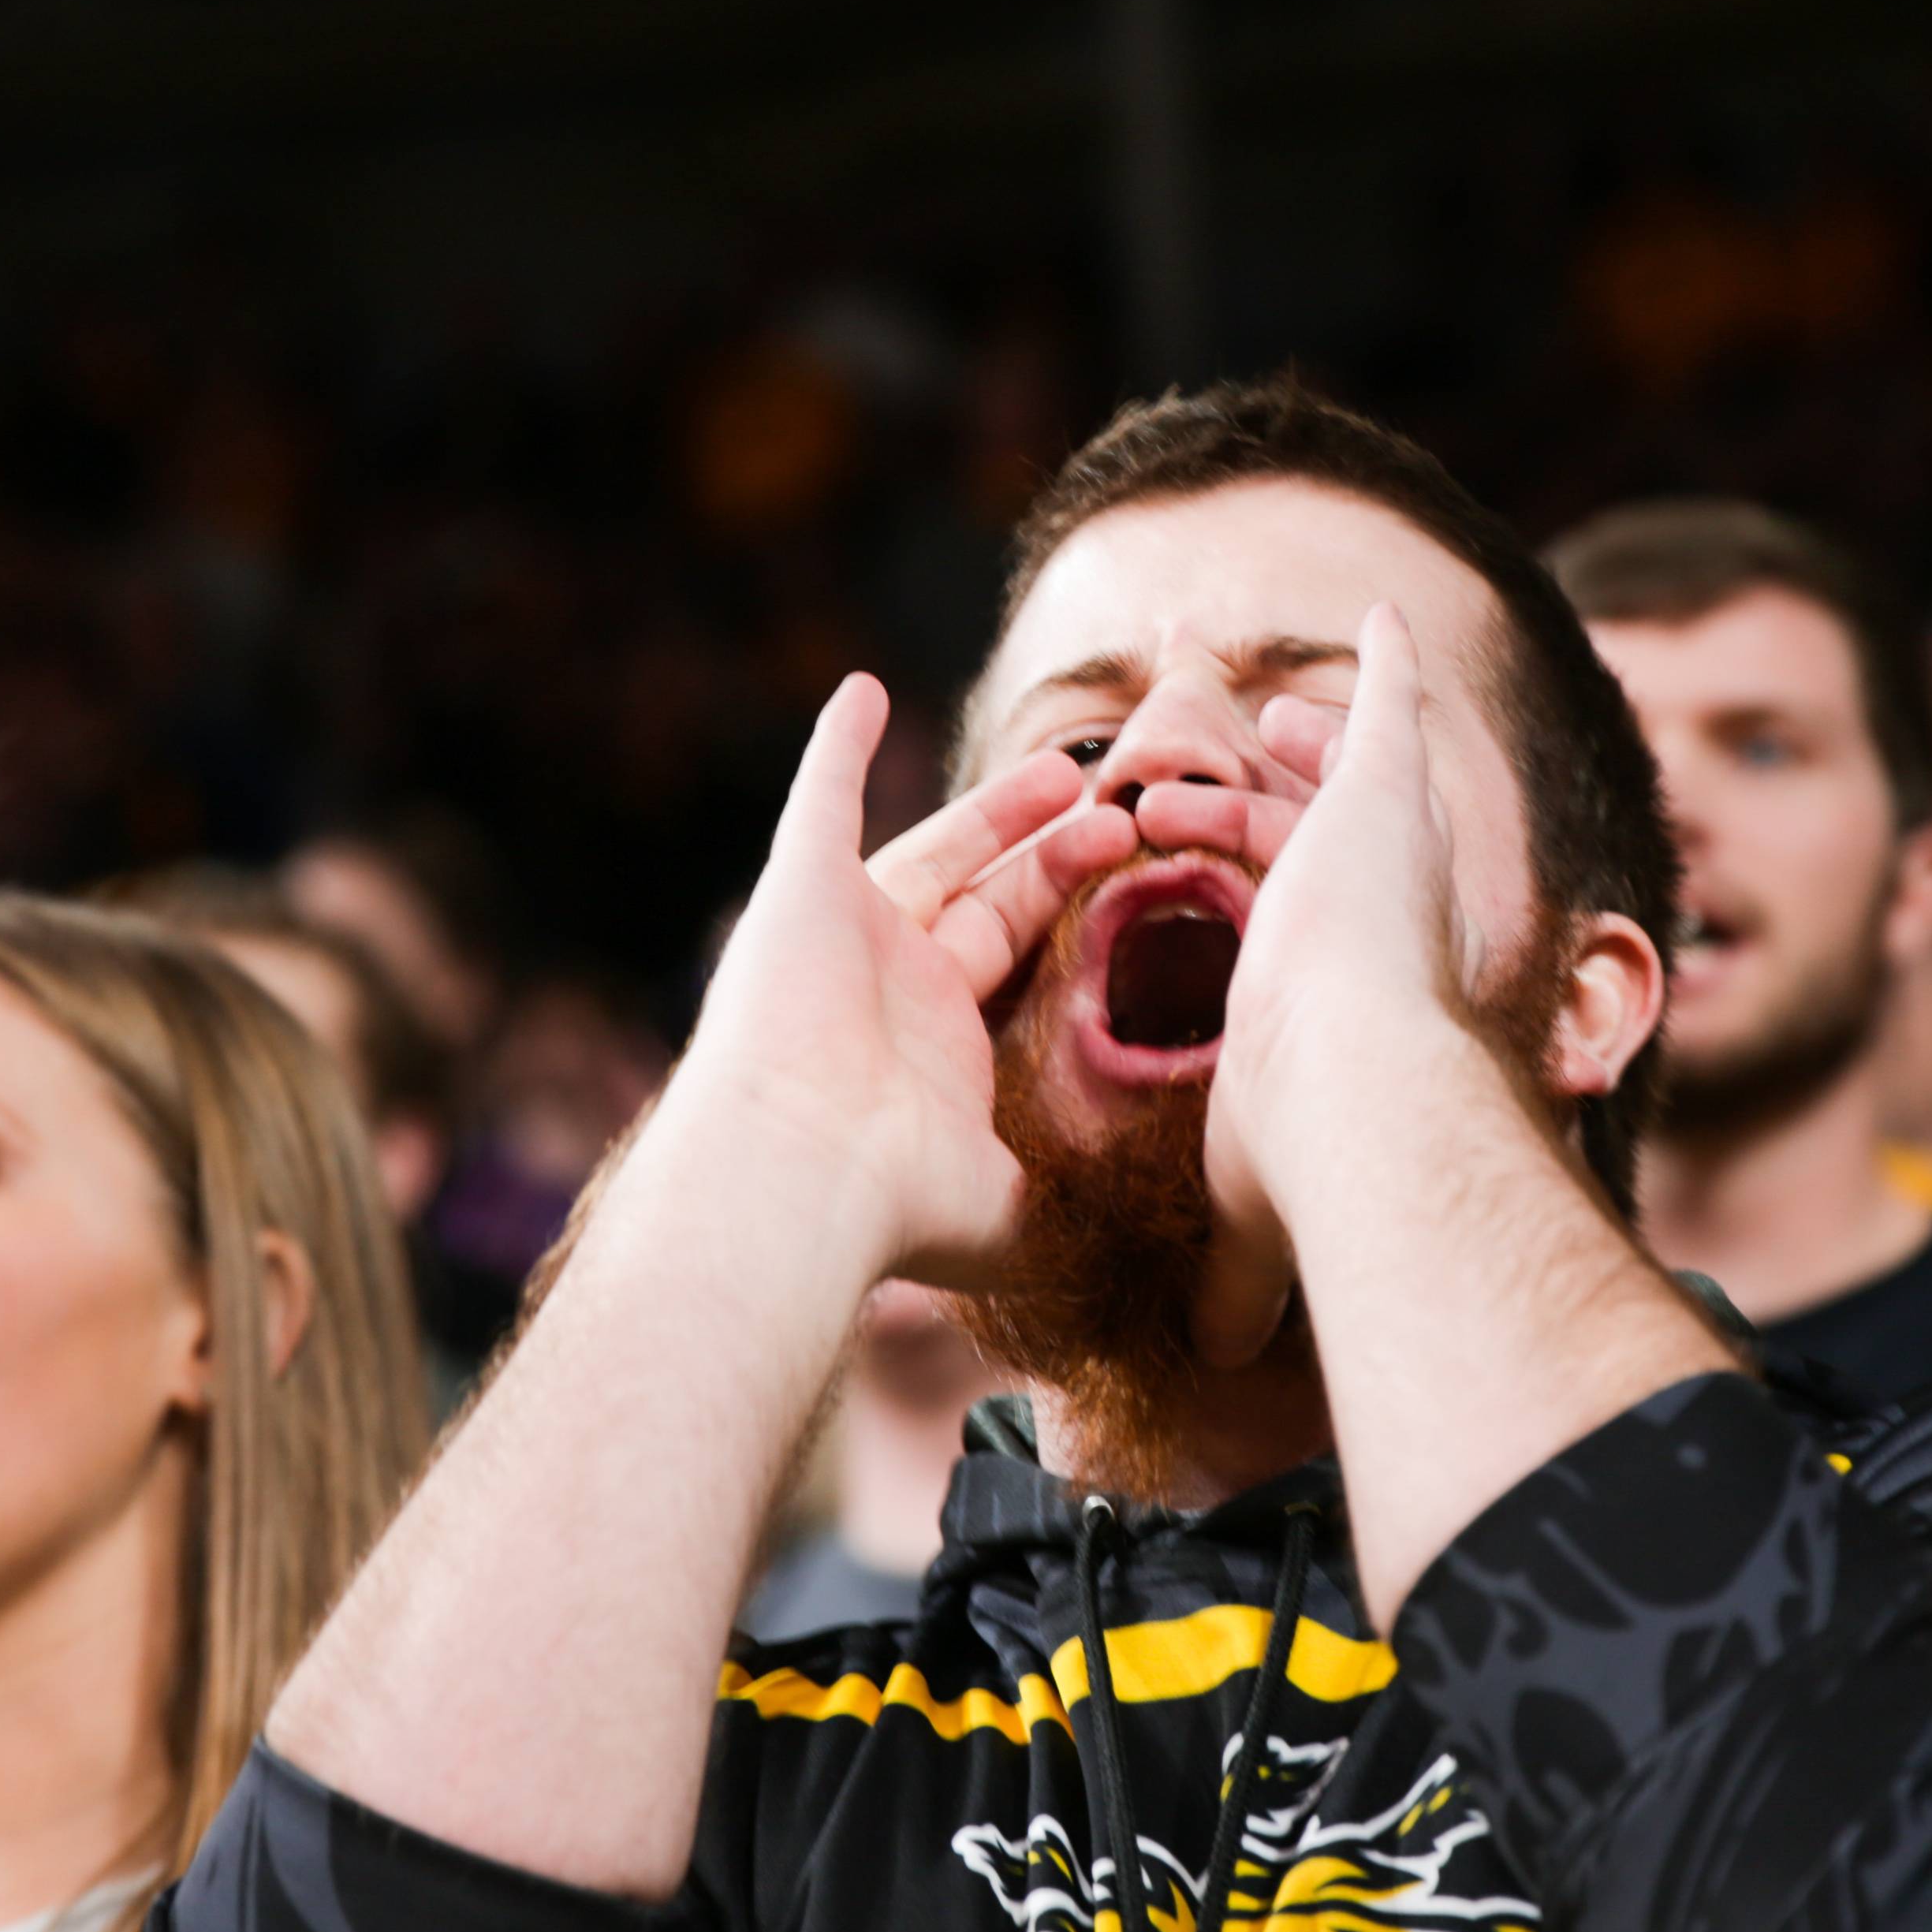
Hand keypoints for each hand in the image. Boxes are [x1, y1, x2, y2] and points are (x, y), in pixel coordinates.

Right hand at [666, 673, 1135, 1280]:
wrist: (798, 1171)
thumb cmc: (895, 1199)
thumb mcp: (1008, 1205)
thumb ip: (1063, 1194)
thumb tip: (1133, 1242)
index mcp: (937, 1048)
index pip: (1012, 960)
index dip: (1066, 913)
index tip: (1126, 874)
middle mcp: (891, 985)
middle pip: (987, 894)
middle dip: (1052, 850)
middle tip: (1117, 807)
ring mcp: (843, 933)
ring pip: (934, 845)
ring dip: (997, 805)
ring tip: (1071, 767)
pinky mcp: (800, 891)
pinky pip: (820, 800)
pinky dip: (838, 745)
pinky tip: (864, 689)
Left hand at [1196, 604, 1484, 1364]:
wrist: (1357, 1096)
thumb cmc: (1314, 1158)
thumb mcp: (1254, 1198)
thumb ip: (1239, 1268)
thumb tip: (1219, 1361)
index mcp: (1340, 990)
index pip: (1299, 924)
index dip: (1269, 892)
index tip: (1242, 866)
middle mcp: (1378, 913)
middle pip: (1321, 831)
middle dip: (1282, 785)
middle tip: (1255, 738)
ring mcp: (1388, 848)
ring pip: (1331, 768)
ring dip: (1290, 732)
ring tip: (1244, 689)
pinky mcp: (1385, 794)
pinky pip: (1392, 707)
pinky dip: (1392, 662)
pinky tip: (1380, 615)